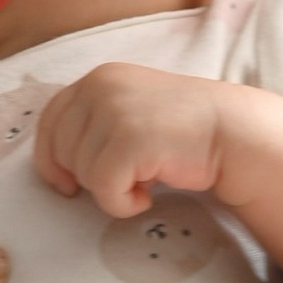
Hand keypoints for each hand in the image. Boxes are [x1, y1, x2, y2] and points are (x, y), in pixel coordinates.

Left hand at [33, 65, 229, 215]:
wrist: (233, 133)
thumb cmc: (182, 132)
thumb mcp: (130, 111)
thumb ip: (93, 122)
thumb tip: (54, 166)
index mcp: (98, 78)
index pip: (49, 120)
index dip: (51, 158)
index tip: (68, 184)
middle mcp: (101, 87)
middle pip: (60, 150)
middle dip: (87, 175)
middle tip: (128, 175)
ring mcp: (115, 111)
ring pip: (81, 173)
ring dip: (112, 189)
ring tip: (146, 179)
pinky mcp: (130, 140)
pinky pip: (103, 189)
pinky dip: (122, 203)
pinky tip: (149, 196)